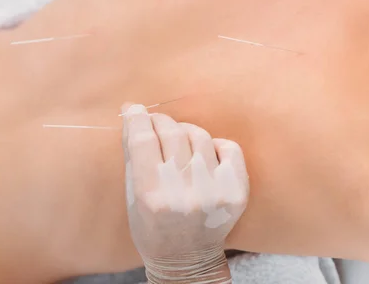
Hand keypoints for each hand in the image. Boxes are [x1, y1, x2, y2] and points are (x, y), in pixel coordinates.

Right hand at [121, 104, 248, 281]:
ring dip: (185, 131)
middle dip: (160, 121)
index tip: (134, 109)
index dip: (137, 118)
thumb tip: (132, 113)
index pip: (143, 140)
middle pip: (172, 133)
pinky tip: (204, 155)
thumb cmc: (153, 225)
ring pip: (199, 135)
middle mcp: (184, 193)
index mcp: (152, 196)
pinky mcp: (236, 191)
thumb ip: (133, 154)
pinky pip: (228, 147)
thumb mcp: (134, 195)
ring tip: (179, 141)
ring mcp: (214, 191)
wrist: (187, 258)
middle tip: (155, 122)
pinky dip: (214, 144)